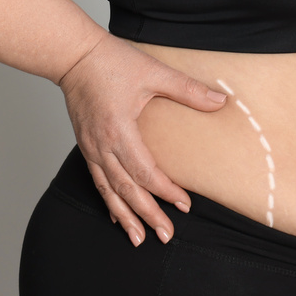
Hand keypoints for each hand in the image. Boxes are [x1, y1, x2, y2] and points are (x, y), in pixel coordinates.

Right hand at [58, 34, 226, 246]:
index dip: (165, 191)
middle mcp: (102, 145)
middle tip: (166, 235)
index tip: (185, 204)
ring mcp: (91, 147)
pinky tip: (117, 216)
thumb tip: (221, 101)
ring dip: (126, 216)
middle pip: (126, 189)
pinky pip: (97, 180)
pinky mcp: (85, 145)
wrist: (75, 56)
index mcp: (119, 130)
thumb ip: (187, 89)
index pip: (145, 172)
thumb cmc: (112, 62)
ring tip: (139, 239)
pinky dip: (109, 200)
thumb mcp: (154, 72)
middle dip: (147, 215)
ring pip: (109, 190)